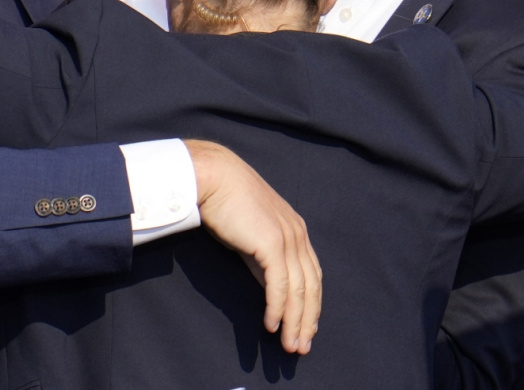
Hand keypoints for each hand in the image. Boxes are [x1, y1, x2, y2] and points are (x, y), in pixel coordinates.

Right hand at [185, 139, 319, 354]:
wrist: (212, 176)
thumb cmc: (225, 200)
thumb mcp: (250, 232)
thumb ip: (263, 257)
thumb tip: (269, 284)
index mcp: (295, 229)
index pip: (311, 274)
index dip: (311, 304)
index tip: (306, 327)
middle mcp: (297, 234)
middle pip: (311, 286)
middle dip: (307, 319)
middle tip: (301, 346)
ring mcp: (287, 238)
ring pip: (298, 290)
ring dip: (294, 321)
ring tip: (289, 344)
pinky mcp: (271, 244)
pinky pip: (279, 285)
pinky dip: (277, 308)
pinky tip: (271, 325)